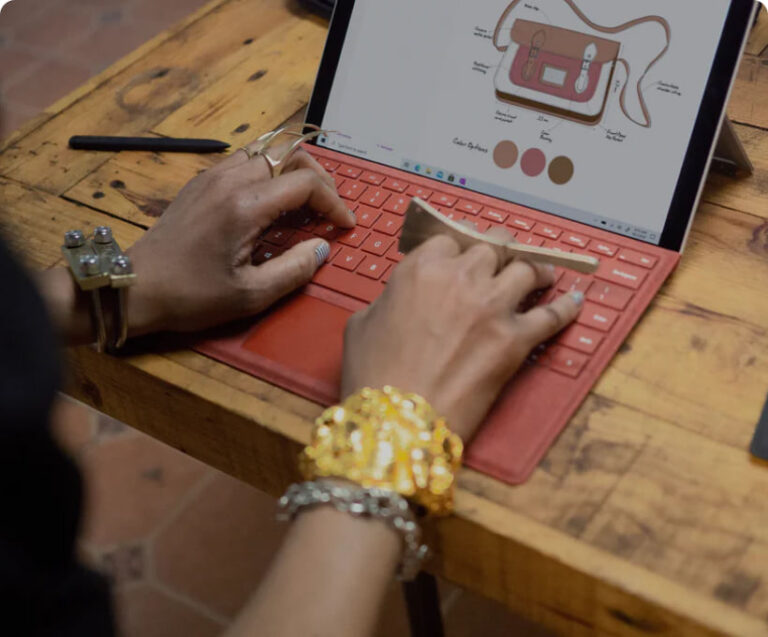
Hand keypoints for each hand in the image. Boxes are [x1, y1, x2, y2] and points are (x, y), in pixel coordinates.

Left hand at [126, 144, 355, 335]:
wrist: (135, 286)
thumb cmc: (191, 296)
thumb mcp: (251, 294)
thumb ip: (295, 269)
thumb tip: (322, 248)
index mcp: (244, 207)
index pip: (305, 183)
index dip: (334, 201)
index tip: (344, 225)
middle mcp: (229, 181)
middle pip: (290, 154)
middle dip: (319, 179)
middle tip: (329, 210)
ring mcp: (212, 177)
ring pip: (268, 151)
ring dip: (294, 171)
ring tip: (305, 204)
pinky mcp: (201, 182)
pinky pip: (245, 160)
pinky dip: (269, 173)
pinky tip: (272, 203)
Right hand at [341, 235, 583, 441]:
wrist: (397, 422)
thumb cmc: (372, 376)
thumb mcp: (362, 324)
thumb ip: (389, 299)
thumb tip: (403, 300)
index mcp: (421, 269)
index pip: (451, 239)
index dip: (458, 249)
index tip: (463, 258)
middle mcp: (460, 279)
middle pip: (494, 246)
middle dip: (498, 252)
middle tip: (501, 261)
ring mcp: (492, 308)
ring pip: (527, 269)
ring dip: (533, 270)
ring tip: (538, 274)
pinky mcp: (515, 341)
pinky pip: (552, 315)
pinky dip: (566, 307)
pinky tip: (574, 300)